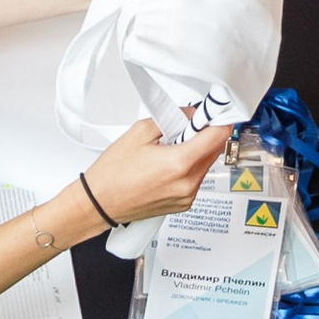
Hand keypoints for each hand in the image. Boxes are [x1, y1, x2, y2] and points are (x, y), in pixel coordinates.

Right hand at [68, 117, 234, 232]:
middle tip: (185, 128)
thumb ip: (171, 118)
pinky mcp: (183, 204)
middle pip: (213, 151)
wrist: (99, 203)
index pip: (217, 137)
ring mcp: (187, 197)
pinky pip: (196, 180)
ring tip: (170, 149)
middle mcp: (187, 184)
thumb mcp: (140, 132)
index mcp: (179, 164)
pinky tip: (167, 165)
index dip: (219, 120)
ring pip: (205, 165)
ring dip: (196, 152)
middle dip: (204, 136)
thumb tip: (190, 115)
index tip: (215, 113)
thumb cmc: (113, 174)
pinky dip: (188, 168)